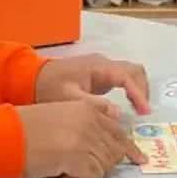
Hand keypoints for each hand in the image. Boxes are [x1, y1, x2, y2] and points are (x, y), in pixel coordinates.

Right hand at [16, 98, 146, 177]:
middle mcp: (92, 121)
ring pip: (106, 166)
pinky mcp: (80, 157)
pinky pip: (93, 177)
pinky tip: (64, 172)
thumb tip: (107, 140)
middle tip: (82, 167)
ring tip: (67, 166)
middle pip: (115, 150)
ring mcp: (87, 139)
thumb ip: (87, 122)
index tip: (139, 159)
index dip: (128, 148)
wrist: (8, 135)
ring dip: (89, 171)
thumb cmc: (28, 128)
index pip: (118, 130)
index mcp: (88, 109)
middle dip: (103, 163)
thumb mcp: (62, 116)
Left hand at [34, 54, 150, 114]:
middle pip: (134, 71)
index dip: (138, 93)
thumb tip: (117, 113)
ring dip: (138, 89)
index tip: (144, 112)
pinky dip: (130, 89)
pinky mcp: (100, 74)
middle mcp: (103, 64)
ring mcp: (102, 67)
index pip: (127, 76)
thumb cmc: (49, 87)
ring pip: (130, 73)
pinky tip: (129, 105)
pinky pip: (122, 78)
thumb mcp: (69, 98)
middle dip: (142, 90)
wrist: (32, 78)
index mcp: (98, 67)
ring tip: (139, 110)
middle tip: (143, 112)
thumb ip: (93, 105)